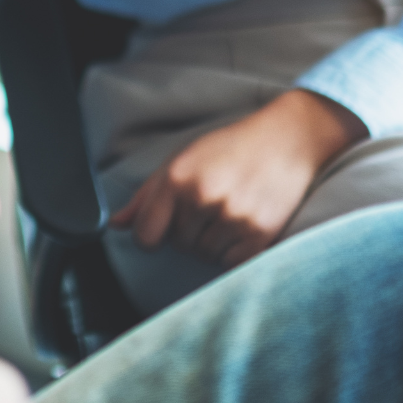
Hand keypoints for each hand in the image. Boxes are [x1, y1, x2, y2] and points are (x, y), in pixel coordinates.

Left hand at [110, 89, 365, 265]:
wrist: (288, 139)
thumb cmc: (230, 148)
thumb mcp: (182, 160)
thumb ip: (147, 196)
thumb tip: (115, 225)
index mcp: (177, 178)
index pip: (145, 234)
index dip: (152, 235)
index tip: (164, 228)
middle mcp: (203, 198)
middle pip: (178, 245)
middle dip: (189, 232)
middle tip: (210, 206)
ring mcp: (233, 217)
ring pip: (205, 255)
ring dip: (213, 242)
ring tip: (229, 211)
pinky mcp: (260, 233)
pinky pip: (231, 264)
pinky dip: (234, 252)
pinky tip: (243, 225)